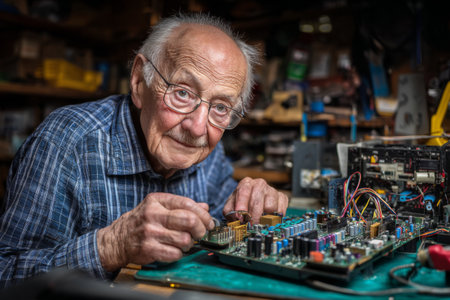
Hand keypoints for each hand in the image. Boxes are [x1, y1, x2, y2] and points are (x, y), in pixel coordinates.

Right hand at [97, 193, 213, 271]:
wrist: (118, 239)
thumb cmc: (142, 222)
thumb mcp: (160, 207)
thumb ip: (182, 206)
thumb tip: (205, 207)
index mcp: (157, 200)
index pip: (187, 204)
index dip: (203, 215)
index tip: (209, 222)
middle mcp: (153, 214)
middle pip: (189, 220)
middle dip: (200, 229)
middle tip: (201, 233)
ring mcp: (150, 232)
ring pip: (184, 239)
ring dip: (189, 243)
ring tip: (184, 242)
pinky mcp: (148, 248)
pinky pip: (175, 253)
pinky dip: (179, 254)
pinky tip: (174, 250)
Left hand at [223, 177, 288, 223]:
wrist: (253, 202)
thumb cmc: (241, 204)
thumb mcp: (231, 206)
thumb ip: (230, 211)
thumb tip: (236, 218)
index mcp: (246, 184)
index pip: (244, 191)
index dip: (242, 204)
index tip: (240, 215)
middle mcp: (259, 184)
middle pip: (257, 200)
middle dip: (253, 216)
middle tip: (251, 226)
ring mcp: (271, 190)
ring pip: (270, 206)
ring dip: (264, 218)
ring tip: (259, 222)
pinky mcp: (282, 197)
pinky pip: (280, 210)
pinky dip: (275, 217)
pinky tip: (269, 218)